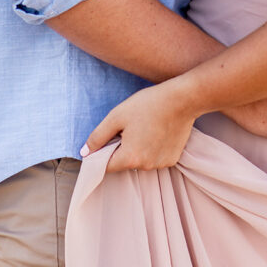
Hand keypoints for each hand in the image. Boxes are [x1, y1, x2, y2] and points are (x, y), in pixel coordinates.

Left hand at [81, 78, 195, 172]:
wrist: (182, 99)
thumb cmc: (148, 104)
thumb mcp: (117, 115)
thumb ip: (98, 136)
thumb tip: (85, 153)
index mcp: (130, 158)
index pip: (106, 166)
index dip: (103, 153)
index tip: (109, 138)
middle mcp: (146, 167)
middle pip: (124, 162)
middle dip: (122, 148)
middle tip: (129, 126)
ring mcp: (161, 164)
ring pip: (140, 160)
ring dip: (138, 149)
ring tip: (145, 126)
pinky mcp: (173, 159)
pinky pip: (155, 158)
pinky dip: (153, 148)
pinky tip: (157, 130)